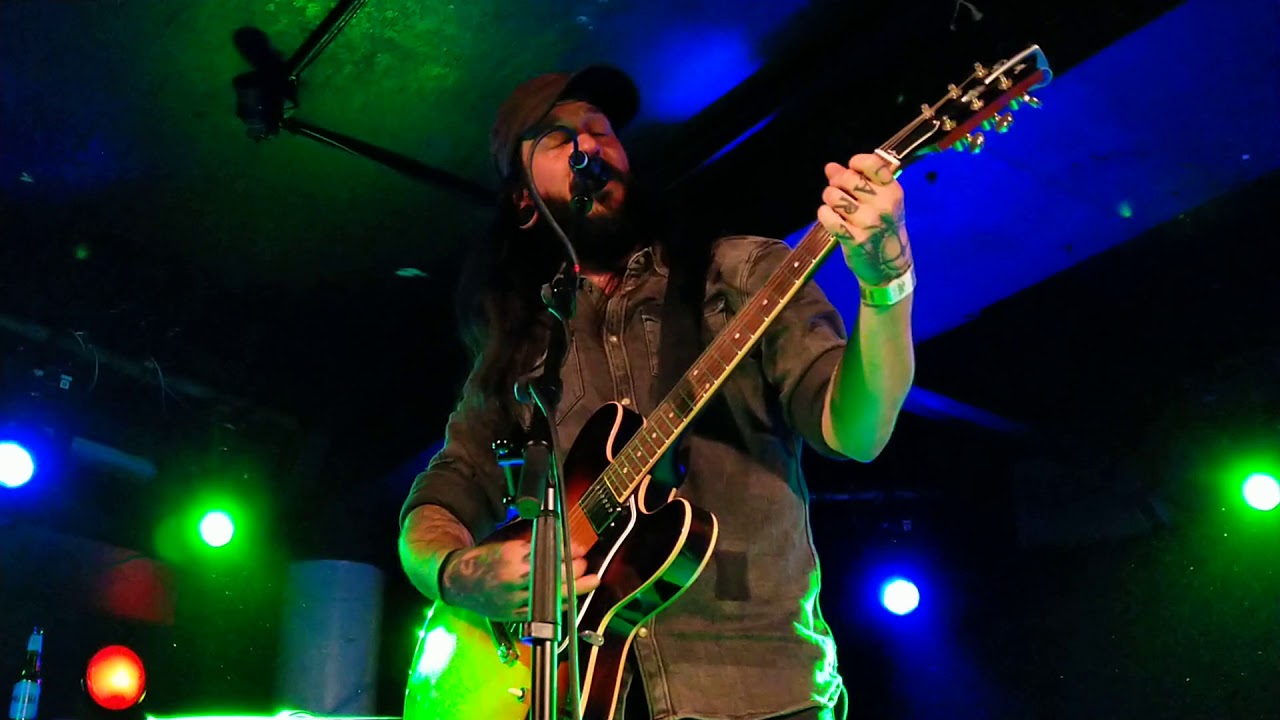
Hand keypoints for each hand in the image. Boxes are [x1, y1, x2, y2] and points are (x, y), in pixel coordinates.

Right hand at [439, 538, 600, 621]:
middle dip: (575, 570)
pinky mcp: (514, 614)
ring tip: (590, 581)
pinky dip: (561, 604)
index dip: (568, 552)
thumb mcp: (507, 544)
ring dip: (575, 588)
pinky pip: (544, 611)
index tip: (579, 549)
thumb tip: (562, 543)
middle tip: (585, 564)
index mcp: (511, 557)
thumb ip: (534, 544)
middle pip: (554, 575)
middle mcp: (513, 579)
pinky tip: (572, 598)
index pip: (548, 554)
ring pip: (553, 595)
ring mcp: (514, 599)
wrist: (458, 582)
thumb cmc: (483, 561)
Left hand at [816, 153, 912, 286]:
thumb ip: (857, 181)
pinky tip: (830, 217)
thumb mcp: (880, 202)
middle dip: (837, 182)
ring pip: (834, 196)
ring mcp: (868, 223)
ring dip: (829, 199)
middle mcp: (883, 205)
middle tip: (839, 192)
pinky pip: (827, 216)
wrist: (889, 266)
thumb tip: (830, 167)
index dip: (855, 163)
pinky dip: (824, 214)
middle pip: (848, 178)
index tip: (852, 171)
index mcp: (893, 191)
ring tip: (835, 206)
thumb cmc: (883, 228)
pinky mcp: (854, 239)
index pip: (872, 163)